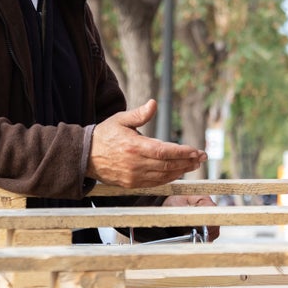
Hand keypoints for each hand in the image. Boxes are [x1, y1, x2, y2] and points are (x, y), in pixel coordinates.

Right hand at [87, 100, 205, 186]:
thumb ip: (139, 114)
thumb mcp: (120, 119)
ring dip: (181, 170)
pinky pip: (155, 183)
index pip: (163, 151)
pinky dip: (169, 178)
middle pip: (167, 165)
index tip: (196, 150)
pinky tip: (178, 172)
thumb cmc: (105, 135)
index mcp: (133, 146)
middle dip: (187, 161)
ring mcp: (133, 176)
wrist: (85, 156)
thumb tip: (154, 103)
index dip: (182, 152)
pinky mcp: (131, 184)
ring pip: (163, 176)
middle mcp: (134, 164)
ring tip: (194, 164)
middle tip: (202, 157)